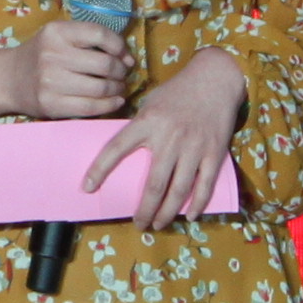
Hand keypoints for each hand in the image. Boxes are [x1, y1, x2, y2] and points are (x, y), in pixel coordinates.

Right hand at [0, 22, 130, 121]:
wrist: (8, 79)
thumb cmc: (41, 55)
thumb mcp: (59, 36)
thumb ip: (89, 40)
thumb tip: (127, 58)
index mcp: (57, 32)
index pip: (100, 34)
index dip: (120, 46)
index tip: (125, 56)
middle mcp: (52, 55)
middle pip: (104, 64)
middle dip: (121, 71)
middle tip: (122, 74)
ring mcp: (51, 82)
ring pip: (100, 87)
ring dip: (117, 88)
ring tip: (118, 87)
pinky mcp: (52, 105)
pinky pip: (90, 107)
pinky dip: (109, 105)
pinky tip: (114, 101)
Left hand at [87, 50, 246, 225]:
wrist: (215, 78)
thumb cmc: (177, 92)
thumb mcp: (151, 104)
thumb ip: (139, 128)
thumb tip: (125, 156)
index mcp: (147, 122)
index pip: (116, 148)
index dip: (99, 169)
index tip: (87, 187)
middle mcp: (169, 137)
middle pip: (153, 184)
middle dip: (144, 210)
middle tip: (138, 224)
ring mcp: (193, 147)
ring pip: (178, 190)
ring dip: (167, 213)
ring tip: (158, 224)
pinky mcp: (214, 152)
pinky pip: (205, 185)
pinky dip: (197, 204)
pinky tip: (190, 216)